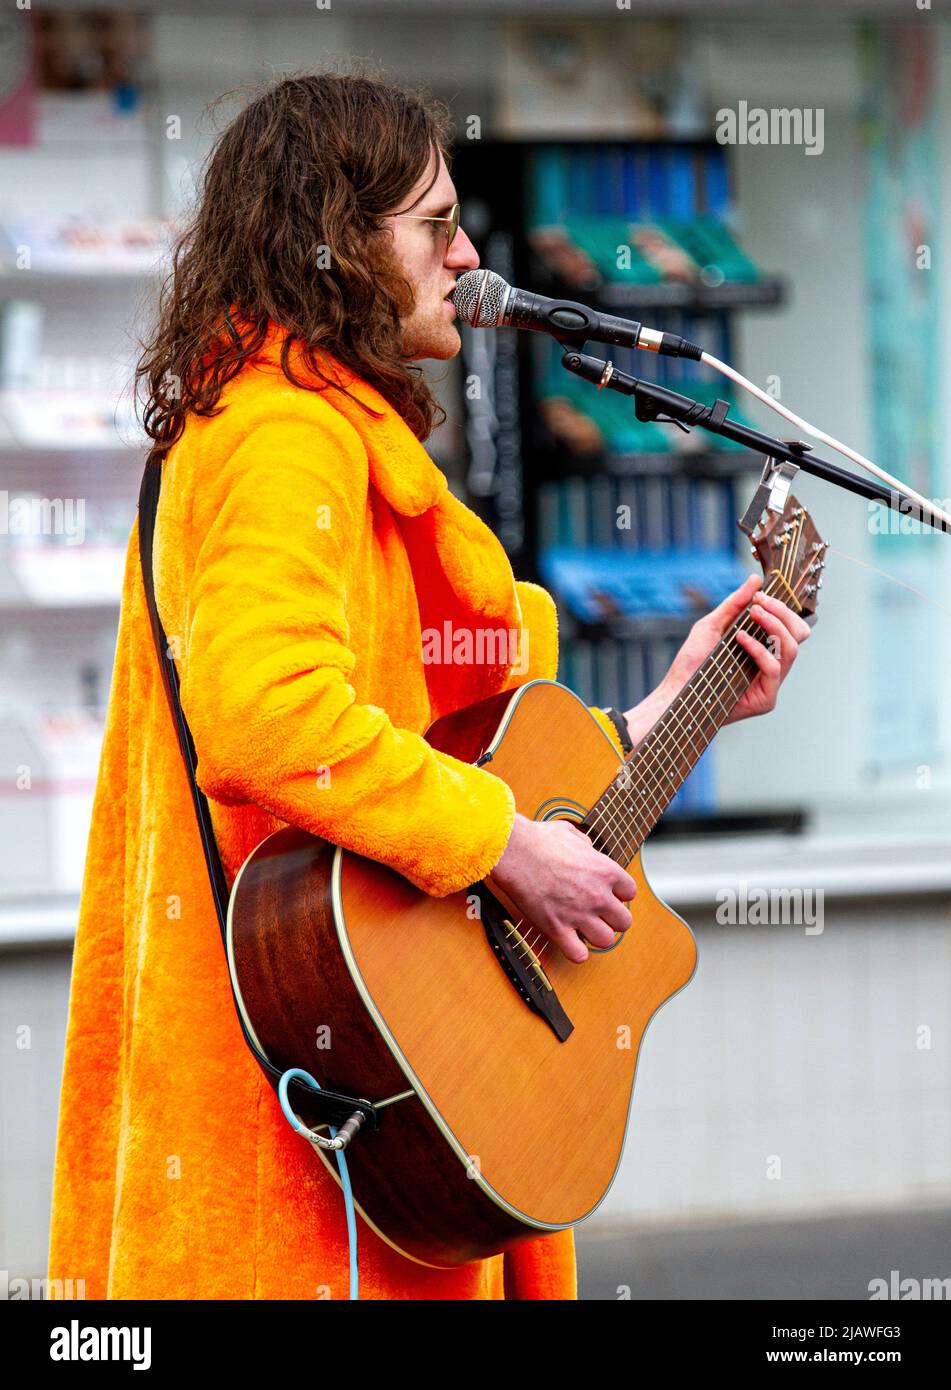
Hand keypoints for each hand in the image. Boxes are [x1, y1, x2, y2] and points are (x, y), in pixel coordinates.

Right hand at [489, 814, 636, 963]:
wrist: (514, 851)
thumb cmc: (538, 840)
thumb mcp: (571, 833)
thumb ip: (585, 845)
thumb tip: (587, 848)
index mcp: (605, 871)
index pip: (630, 892)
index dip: (618, 894)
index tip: (607, 894)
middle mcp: (597, 895)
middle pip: (624, 922)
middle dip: (612, 919)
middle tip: (598, 914)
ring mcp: (578, 914)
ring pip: (606, 941)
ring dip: (596, 936)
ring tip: (584, 928)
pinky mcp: (557, 928)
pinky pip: (578, 954)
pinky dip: (576, 952)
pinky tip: (570, 942)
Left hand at [662, 573, 810, 724]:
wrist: (675, 690)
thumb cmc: (692, 662)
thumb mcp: (712, 625)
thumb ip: (735, 604)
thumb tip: (755, 580)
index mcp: (765, 650)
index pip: (791, 627)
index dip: (782, 608)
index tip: (760, 595)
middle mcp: (772, 667)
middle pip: (799, 635)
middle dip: (782, 613)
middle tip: (759, 604)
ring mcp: (770, 684)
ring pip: (791, 649)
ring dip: (774, 625)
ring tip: (753, 614)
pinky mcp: (765, 700)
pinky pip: (774, 669)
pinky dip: (759, 649)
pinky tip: (741, 638)